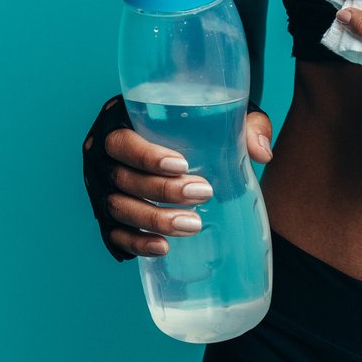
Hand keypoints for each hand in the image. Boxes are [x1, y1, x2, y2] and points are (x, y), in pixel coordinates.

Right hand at [80, 93, 274, 261]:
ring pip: (118, 207)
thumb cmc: (193, 121)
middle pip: (122, 177)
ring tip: (192, 225)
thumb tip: (262, 152)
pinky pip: (113, 234)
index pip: (122, 140)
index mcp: (117, 120)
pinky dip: (136, 243)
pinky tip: (163, 248)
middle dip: (162, 190)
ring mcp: (99, 187)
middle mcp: (101, 155)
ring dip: (154, 219)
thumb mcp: (218, 113)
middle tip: (203, 194)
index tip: (182, 164)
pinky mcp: (106, 215)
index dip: (146, 155)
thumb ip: (244, 123)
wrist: (174, 138)